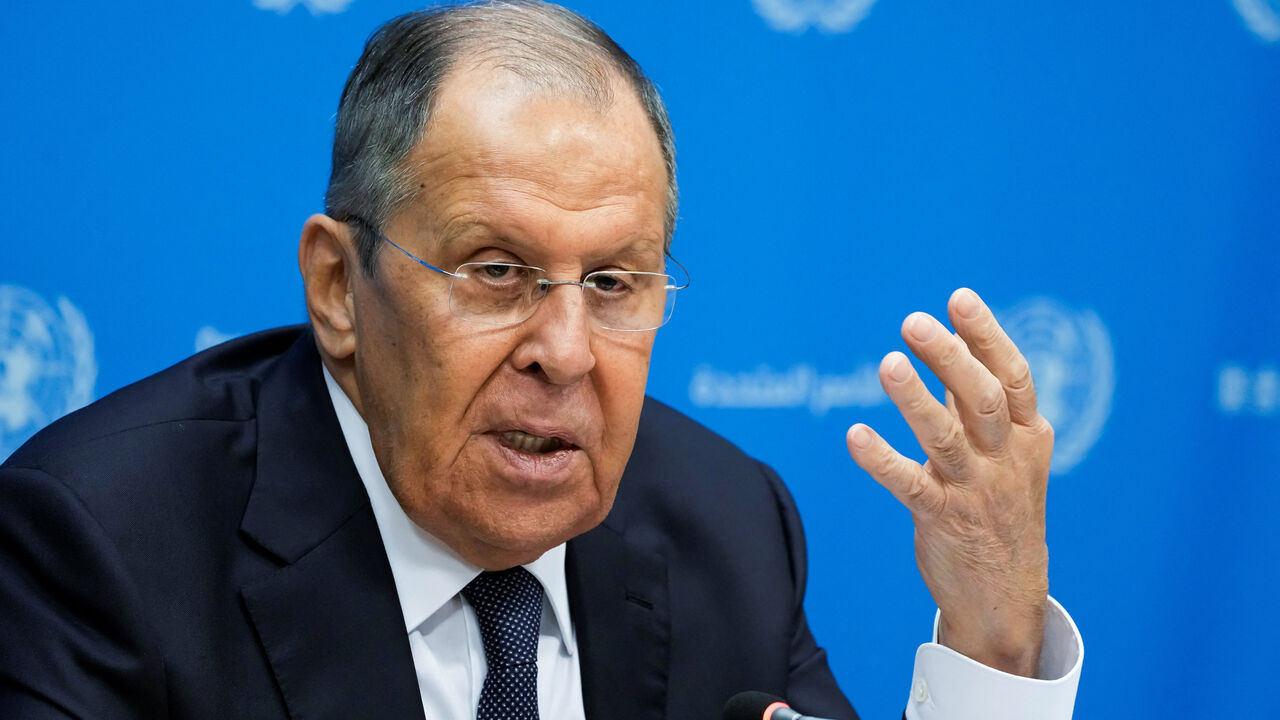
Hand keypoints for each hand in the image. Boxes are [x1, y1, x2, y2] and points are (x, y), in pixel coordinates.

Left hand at [846, 288, 1051, 676]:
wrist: (1006, 595)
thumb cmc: (1000, 508)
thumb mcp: (1004, 452)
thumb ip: (976, 401)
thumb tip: (950, 341)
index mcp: (1026, 435)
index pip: (1011, 376)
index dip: (986, 335)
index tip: (958, 298)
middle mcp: (1006, 459)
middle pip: (981, 398)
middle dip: (950, 356)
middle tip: (914, 321)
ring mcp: (976, 491)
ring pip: (945, 438)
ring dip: (915, 400)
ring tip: (888, 363)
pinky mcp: (943, 520)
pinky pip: (910, 486)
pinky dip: (881, 460)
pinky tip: (855, 436)